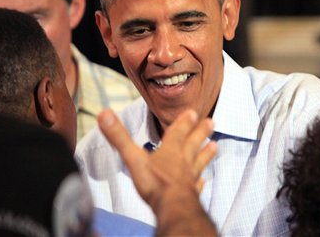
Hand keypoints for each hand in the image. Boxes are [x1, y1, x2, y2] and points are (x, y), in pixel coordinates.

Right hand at [97, 109, 216, 211]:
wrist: (172, 207)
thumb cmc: (154, 183)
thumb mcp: (133, 157)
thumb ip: (119, 137)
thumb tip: (104, 114)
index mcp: (169, 151)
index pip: (177, 132)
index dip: (184, 122)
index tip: (193, 112)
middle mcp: (182, 162)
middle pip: (193, 143)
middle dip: (200, 132)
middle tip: (211, 122)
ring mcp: (188, 178)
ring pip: (199, 162)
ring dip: (206, 153)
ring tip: (215, 145)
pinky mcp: (191, 194)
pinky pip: (196, 186)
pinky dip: (200, 182)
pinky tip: (203, 181)